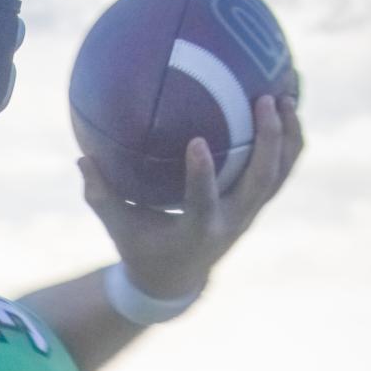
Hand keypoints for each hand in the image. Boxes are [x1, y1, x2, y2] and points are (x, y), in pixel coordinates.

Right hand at [79, 95, 303, 300]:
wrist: (178, 278)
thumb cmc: (142, 247)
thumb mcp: (119, 227)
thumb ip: (101, 195)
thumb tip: (81, 157)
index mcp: (196, 231)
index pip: (203, 204)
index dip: (202, 176)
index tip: (196, 141)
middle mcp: (231, 222)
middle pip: (260, 183)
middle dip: (267, 142)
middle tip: (264, 100)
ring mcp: (250, 213)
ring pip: (280, 174)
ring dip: (289, 135)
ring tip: (288, 92)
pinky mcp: (258, 203)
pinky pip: (281, 168)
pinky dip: (289, 137)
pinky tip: (288, 101)